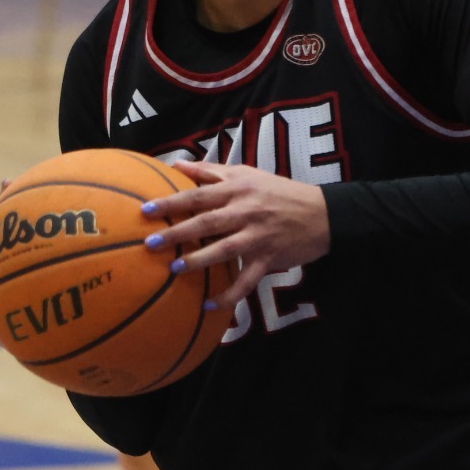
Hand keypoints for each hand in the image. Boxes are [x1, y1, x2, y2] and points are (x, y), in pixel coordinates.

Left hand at [140, 161, 329, 310]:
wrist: (322, 213)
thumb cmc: (278, 191)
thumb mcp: (247, 173)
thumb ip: (211, 171)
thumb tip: (176, 164)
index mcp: (237, 190)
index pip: (198, 195)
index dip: (172, 202)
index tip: (146, 210)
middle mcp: (246, 212)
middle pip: (207, 222)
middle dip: (178, 233)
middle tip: (151, 243)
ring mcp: (258, 236)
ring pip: (225, 250)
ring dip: (199, 260)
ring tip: (175, 268)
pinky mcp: (269, 259)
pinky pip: (247, 280)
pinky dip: (229, 294)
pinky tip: (209, 305)